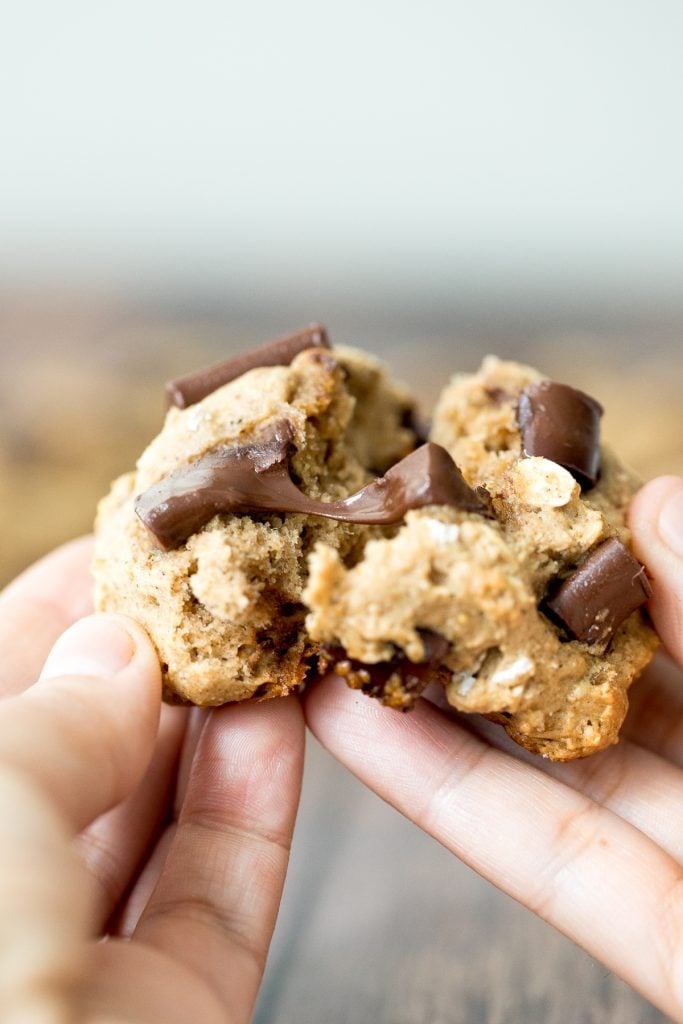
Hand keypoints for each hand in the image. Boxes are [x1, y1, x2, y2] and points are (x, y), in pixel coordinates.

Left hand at [0, 538, 304, 1022]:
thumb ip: (52, 721)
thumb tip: (116, 653)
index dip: (56, 610)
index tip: (128, 541)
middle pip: (79, 751)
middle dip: (153, 660)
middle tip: (223, 580)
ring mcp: (71, 965)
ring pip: (154, 817)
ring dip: (217, 721)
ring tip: (270, 631)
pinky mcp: (165, 1013)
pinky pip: (216, 891)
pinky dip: (254, 803)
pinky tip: (285, 720)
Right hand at [304, 475, 682, 1020]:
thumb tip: (653, 497)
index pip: (659, 597)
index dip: (573, 540)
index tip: (483, 484)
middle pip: (584, 677)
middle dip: (475, 616)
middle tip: (380, 555)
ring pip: (544, 766)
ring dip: (429, 702)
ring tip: (332, 630)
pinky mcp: (666, 948)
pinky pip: (548, 859)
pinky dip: (445, 795)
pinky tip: (352, 730)